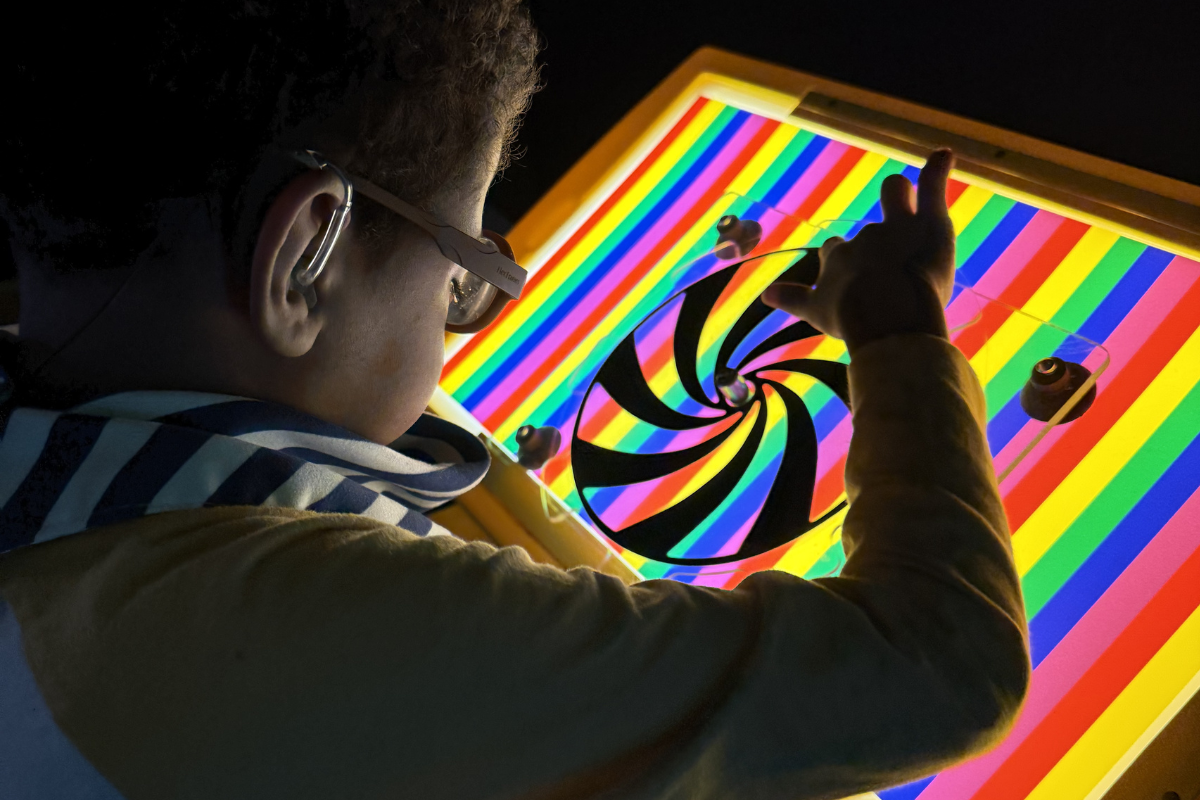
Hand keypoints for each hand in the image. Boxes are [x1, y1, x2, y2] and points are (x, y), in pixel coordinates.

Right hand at [761, 149, 956, 354]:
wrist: (885, 312)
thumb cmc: (852, 318)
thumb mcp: (816, 312)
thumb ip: (793, 299)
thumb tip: (765, 294)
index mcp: (837, 257)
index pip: (834, 250)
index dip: (842, 261)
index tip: (851, 283)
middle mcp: (863, 237)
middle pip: (865, 230)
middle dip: (874, 240)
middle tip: (887, 263)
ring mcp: (896, 227)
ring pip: (896, 198)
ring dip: (901, 203)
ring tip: (916, 234)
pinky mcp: (928, 222)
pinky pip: (931, 185)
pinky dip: (937, 168)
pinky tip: (944, 155)